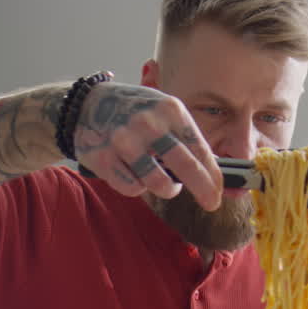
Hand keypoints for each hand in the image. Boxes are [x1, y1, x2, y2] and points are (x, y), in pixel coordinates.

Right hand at [72, 82, 222, 209]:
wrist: (88, 104)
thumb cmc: (134, 111)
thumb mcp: (163, 112)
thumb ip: (184, 137)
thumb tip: (212, 172)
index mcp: (170, 110)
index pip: (200, 149)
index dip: (213, 176)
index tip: (219, 192)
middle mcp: (148, 124)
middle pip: (186, 167)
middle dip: (203, 190)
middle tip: (211, 203)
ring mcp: (124, 142)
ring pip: (159, 184)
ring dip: (165, 188)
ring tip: (161, 179)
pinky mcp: (104, 159)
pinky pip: (133, 189)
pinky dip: (137, 187)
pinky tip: (132, 172)